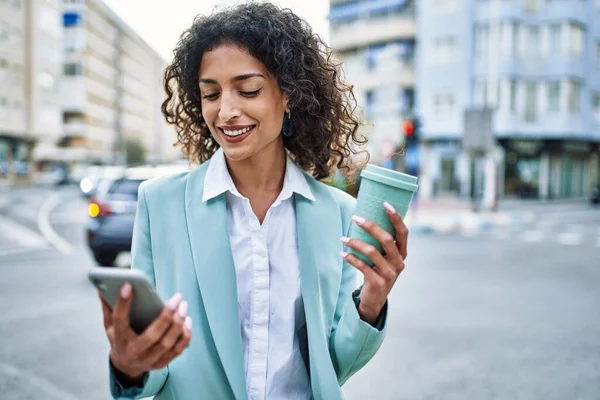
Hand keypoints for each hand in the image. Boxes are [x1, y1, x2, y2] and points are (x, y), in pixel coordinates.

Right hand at [98, 283, 192, 381]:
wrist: (125, 367)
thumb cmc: (120, 340)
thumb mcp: (110, 326)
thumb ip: (109, 309)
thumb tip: (102, 290)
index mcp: (119, 339)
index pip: (119, 320)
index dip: (123, 303)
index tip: (128, 285)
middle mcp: (134, 351)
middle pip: (152, 335)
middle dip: (167, 316)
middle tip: (177, 298)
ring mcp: (148, 360)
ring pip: (167, 343)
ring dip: (178, 324)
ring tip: (184, 306)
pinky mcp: (160, 364)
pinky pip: (177, 350)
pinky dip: (185, 336)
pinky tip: (187, 321)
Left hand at [340, 201, 407, 324]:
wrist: (375, 299)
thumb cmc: (377, 271)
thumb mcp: (384, 258)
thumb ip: (380, 243)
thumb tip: (365, 218)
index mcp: (402, 253)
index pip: (403, 232)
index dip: (396, 218)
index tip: (385, 204)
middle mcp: (399, 262)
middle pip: (386, 239)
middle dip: (370, 226)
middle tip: (354, 218)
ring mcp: (390, 274)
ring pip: (372, 252)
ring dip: (355, 243)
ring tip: (343, 238)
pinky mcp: (378, 283)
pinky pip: (363, 267)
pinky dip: (351, 258)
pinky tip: (343, 254)